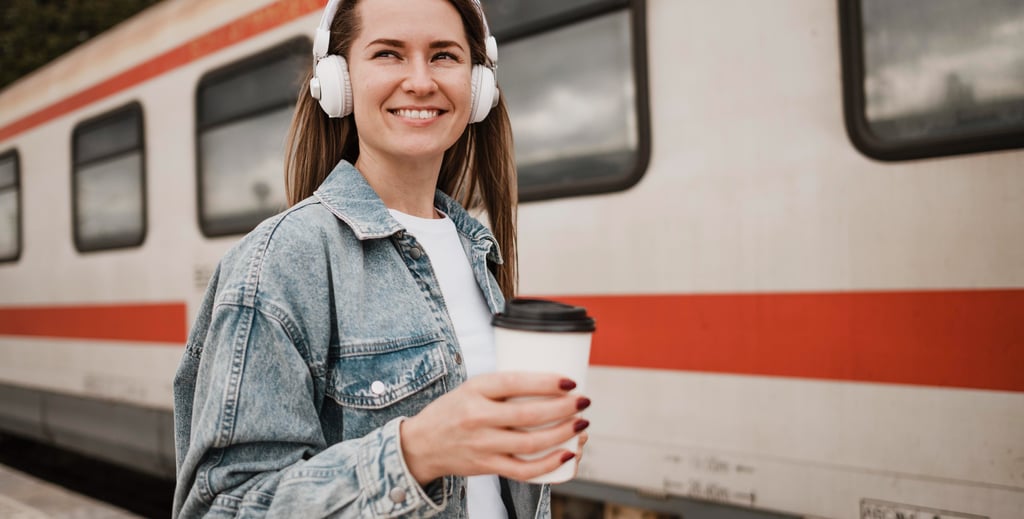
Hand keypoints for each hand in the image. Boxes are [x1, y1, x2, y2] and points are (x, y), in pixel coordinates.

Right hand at [400, 372, 589, 483]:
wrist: (422, 444)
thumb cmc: (454, 410)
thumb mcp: (472, 387)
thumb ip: (503, 386)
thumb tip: (551, 381)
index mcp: (474, 390)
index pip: (513, 382)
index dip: (545, 382)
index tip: (570, 380)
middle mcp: (476, 417)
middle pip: (528, 414)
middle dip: (563, 408)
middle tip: (583, 401)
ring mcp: (482, 445)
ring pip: (529, 442)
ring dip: (562, 434)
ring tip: (581, 424)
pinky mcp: (486, 466)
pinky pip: (522, 469)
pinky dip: (548, 464)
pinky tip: (566, 453)